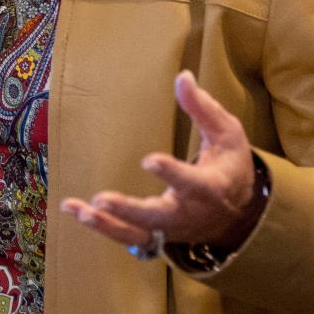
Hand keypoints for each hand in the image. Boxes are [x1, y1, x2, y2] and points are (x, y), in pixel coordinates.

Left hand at [61, 70, 262, 252]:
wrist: (239, 214)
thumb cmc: (230, 165)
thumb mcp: (227, 133)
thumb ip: (203, 108)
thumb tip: (182, 76)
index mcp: (211, 187)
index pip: (192, 183)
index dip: (172, 173)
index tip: (149, 160)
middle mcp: (189, 213)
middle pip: (158, 218)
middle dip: (129, 210)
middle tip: (101, 198)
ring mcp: (171, 229)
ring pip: (138, 234)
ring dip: (107, 224)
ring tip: (79, 210)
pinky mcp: (156, 235)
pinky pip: (127, 236)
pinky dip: (102, 226)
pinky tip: (74, 209)